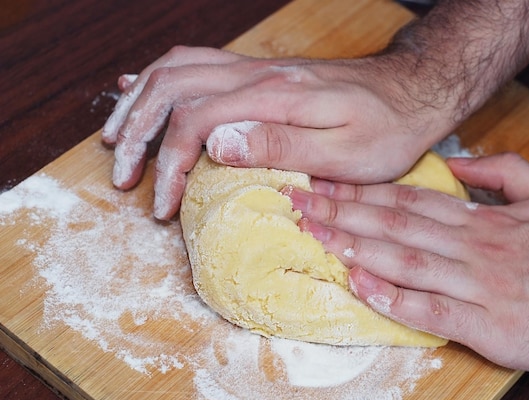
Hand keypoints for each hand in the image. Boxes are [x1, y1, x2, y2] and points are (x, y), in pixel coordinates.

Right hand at [102, 46, 455, 218]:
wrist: (412, 92)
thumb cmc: (387, 130)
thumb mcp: (344, 153)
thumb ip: (279, 146)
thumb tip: (215, 144)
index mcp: (274, 96)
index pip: (196, 121)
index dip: (168, 164)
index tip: (163, 205)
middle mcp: (257, 74)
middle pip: (173, 87)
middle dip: (138, 131)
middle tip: (123, 174)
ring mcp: (257, 69)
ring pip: (178, 69)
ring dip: (140, 101)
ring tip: (117, 136)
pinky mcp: (262, 74)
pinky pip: (199, 64)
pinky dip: (163, 79)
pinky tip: (143, 87)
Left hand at [284, 153, 528, 375]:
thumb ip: (502, 172)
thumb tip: (458, 162)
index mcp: (484, 220)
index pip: (408, 200)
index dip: (361, 192)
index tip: (325, 185)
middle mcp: (474, 248)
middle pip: (395, 226)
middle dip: (341, 214)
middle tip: (299, 205)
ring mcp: (478, 287)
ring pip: (405, 263)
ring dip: (355, 249)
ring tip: (315, 238)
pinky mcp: (488, 327)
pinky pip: (429, 312)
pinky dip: (392, 300)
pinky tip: (360, 288)